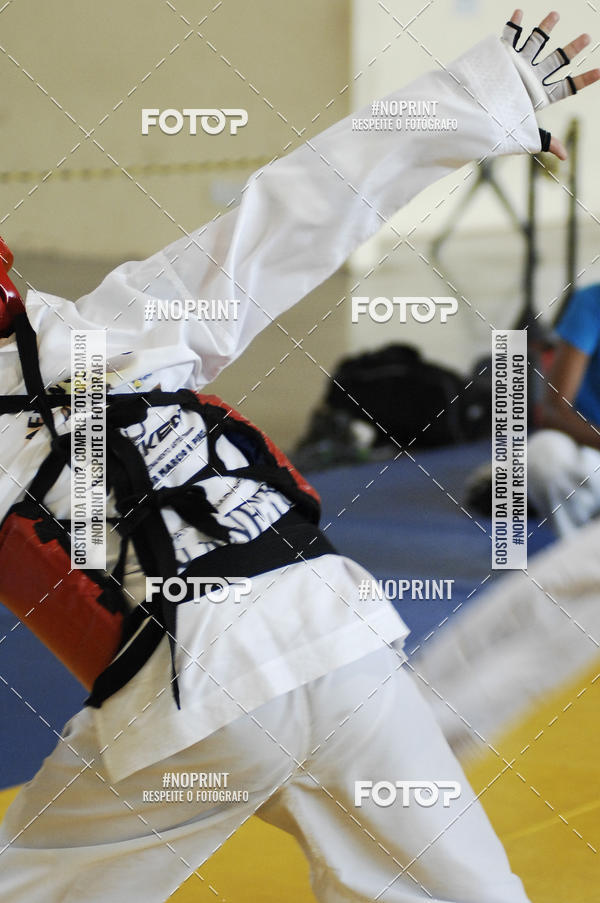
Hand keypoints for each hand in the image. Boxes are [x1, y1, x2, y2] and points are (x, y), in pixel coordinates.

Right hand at [504, 9, 599, 159]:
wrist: (474, 120)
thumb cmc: (498, 129)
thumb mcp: (524, 135)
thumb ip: (545, 140)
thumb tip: (565, 156)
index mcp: (540, 95)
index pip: (567, 86)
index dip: (584, 79)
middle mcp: (532, 77)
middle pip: (557, 60)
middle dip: (572, 49)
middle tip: (587, 37)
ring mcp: (518, 65)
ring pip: (536, 43)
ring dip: (545, 29)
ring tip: (555, 15)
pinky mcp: (502, 57)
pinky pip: (509, 37)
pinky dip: (514, 25)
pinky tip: (520, 13)